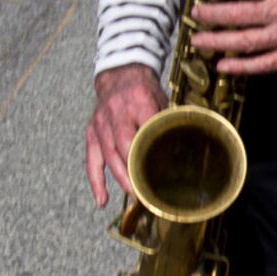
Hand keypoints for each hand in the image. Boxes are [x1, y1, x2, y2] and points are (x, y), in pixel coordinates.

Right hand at [87, 65, 162, 207]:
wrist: (120, 75)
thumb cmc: (144, 92)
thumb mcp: (161, 99)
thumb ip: (167, 123)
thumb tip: (185, 151)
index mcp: (139, 99)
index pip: (146, 126)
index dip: (153, 147)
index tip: (164, 169)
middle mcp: (116, 111)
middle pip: (123, 144)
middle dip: (135, 169)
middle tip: (148, 190)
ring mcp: (101, 122)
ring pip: (108, 155)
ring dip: (120, 178)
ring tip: (133, 197)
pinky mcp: (92, 132)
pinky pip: (92, 160)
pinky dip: (96, 181)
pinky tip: (102, 200)